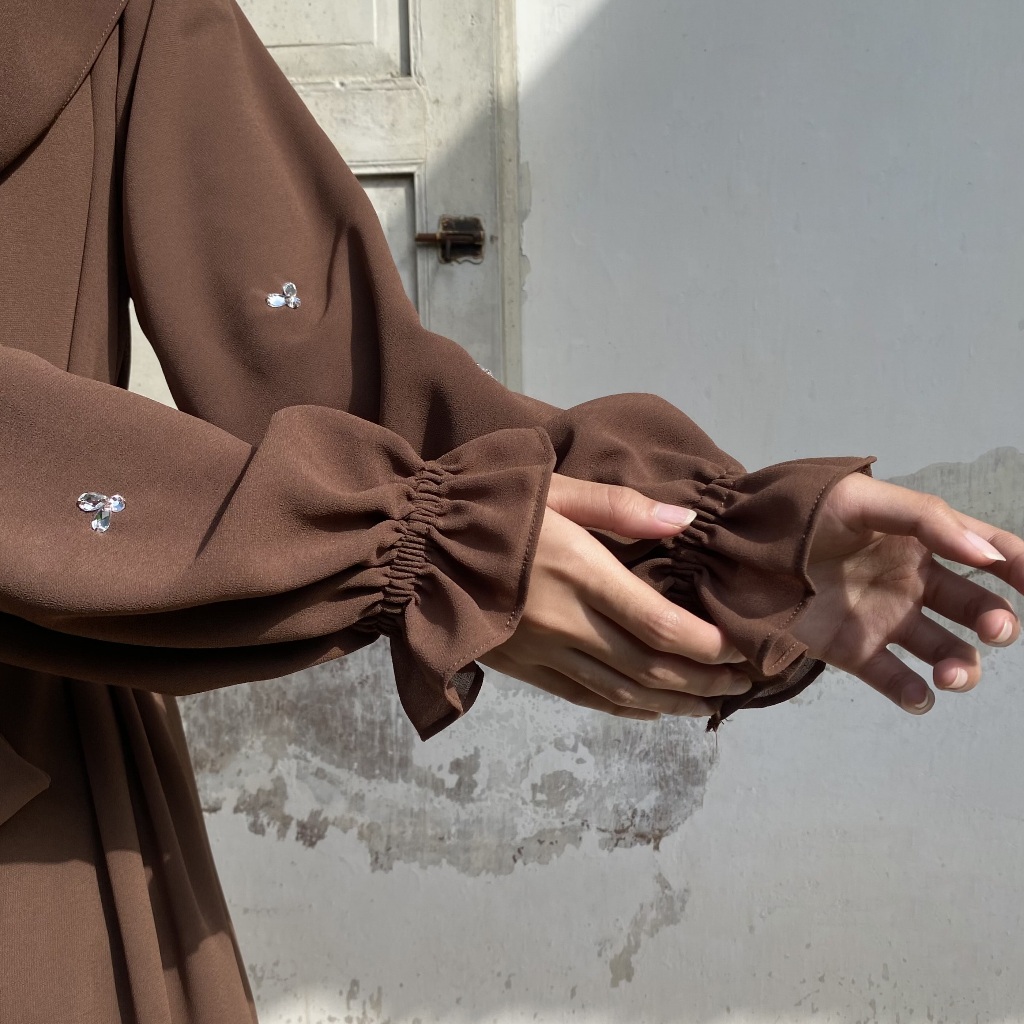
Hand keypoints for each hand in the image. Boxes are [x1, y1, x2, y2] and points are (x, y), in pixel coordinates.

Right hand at [482, 474, 750, 719]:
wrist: (414, 546)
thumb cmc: (488, 507)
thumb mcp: (553, 488)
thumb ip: (620, 507)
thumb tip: (683, 522)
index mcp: (580, 574)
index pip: (660, 624)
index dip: (708, 645)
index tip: (742, 652)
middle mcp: (567, 623)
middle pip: (650, 667)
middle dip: (704, 680)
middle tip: (744, 686)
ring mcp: (542, 653)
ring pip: (621, 692)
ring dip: (672, 703)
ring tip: (711, 706)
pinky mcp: (521, 668)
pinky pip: (582, 698)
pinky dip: (623, 709)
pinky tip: (650, 711)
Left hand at [792, 472, 1022, 712]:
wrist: (729, 547)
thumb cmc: (795, 513)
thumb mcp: (859, 501)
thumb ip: (925, 520)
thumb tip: (990, 554)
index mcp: (917, 539)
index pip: (987, 551)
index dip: (1021, 566)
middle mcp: (909, 581)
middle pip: (975, 607)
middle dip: (996, 621)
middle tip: (995, 629)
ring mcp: (882, 619)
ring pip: (944, 652)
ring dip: (961, 667)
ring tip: (950, 674)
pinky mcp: (850, 651)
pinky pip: (895, 681)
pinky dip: (913, 694)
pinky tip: (918, 694)